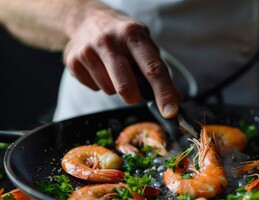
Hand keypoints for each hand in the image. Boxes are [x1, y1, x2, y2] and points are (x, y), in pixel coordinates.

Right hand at [63, 5, 179, 117]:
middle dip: (134, 97)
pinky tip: (99, 68)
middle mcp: (109, 40)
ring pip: (109, 90)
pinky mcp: (72, 61)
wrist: (86, 20)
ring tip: (114, 70)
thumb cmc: (122, 37)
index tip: (170, 112)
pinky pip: (94, 88)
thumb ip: (159, 71)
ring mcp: (88, 50)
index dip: (163, 93)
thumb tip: (177, 98)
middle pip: (125, 86)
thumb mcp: (144, 45)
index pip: (152, 69)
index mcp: (133, 35)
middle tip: (135, 92)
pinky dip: (101, 84)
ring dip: (116, 88)